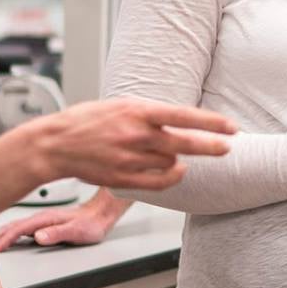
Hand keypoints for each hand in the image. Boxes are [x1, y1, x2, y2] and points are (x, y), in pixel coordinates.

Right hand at [0, 191, 128, 252]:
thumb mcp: (77, 231)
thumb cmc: (91, 224)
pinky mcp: (43, 223)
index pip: (19, 229)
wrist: (101, 213)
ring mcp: (41, 220)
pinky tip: (6, 236)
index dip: (5, 239)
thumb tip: (38, 236)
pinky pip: (20, 227)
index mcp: (44, 219)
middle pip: (12, 226)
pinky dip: (9, 231)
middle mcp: (40, 218)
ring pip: (14, 226)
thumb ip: (57, 234)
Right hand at [7, 97, 234, 191]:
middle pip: (184, 143)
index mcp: (136, 111)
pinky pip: (159, 182)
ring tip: (174, 153)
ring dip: (179, 158)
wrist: (55, 144)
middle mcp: (136, 134)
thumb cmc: (87, 121)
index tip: (231, 127)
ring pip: (172, 162)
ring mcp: (130, 158)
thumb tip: (179, 121)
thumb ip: (149, 114)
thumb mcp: (121, 105)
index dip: (210, 122)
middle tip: (227, 148)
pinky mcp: (123, 178)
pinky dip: (172, 177)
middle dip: (211, 146)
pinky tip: (177, 171)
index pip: (183, 115)